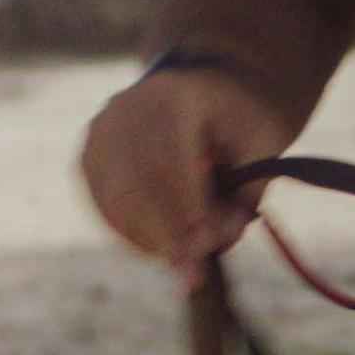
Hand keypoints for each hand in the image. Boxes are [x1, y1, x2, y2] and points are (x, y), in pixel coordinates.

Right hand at [79, 59, 292, 271]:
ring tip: (189, 263)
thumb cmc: (244, 115)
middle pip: (139, 185)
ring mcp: (102, 129)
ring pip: (117, 202)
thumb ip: (246, 192)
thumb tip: (215, 243)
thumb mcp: (265, 143)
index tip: (217, 244)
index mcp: (177, 94)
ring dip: (153, 241)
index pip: (176, 161)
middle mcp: (128, 106)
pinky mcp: (89, 153)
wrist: (209, 80)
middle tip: (197, 274)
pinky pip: (106, 206)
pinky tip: (164, 248)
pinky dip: (134, 234)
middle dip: (170, 235)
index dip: (194, 210)